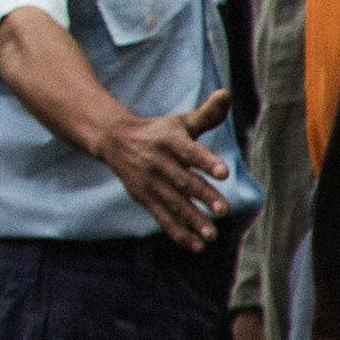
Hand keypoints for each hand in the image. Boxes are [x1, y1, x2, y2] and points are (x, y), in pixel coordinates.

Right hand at [93, 87, 233, 251]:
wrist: (114, 140)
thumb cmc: (159, 132)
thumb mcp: (181, 121)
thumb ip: (208, 114)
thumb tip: (226, 93)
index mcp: (170, 141)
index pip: (190, 152)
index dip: (207, 162)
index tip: (223, 173)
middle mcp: (159, 162)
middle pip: (184, 181)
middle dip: (203, 196)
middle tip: (223, 210)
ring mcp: (150, 182)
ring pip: (173, 203)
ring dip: (192, 219)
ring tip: (212, 234)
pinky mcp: (145, 198)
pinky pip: (162, 217)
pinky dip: (178, 232)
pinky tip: (196, 246)